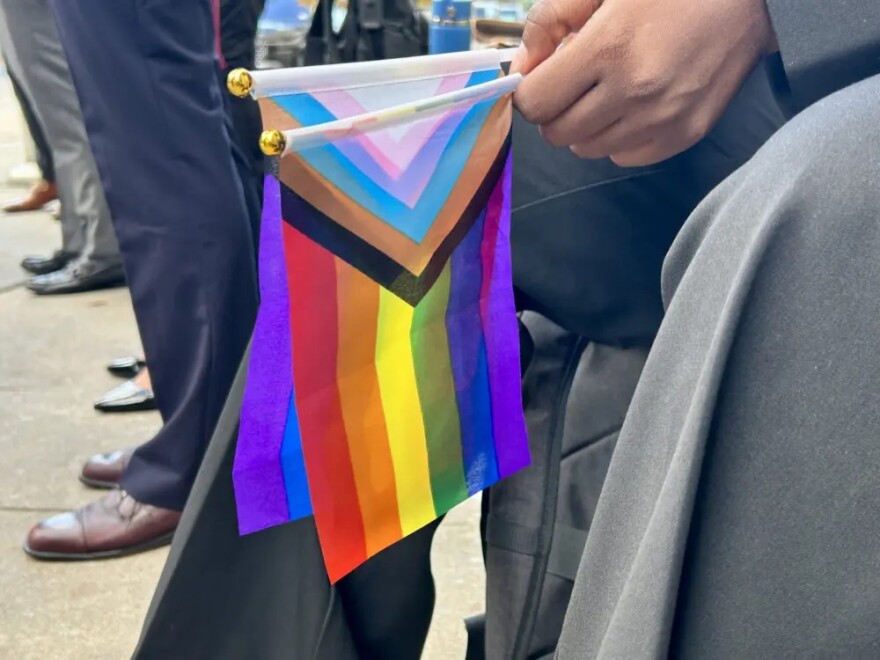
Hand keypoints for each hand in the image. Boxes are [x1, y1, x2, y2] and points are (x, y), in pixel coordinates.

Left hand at [511, 0, 778, 165]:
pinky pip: (624, 157)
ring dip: (584, 125)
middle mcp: (635, 91)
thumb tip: (520, 67)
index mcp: (610, 48)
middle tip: (573, 82)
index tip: (540, 77)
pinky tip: (631, 106)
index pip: (536, 103)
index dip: (529, 91)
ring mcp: (662, 119)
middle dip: (554, 109)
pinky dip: (617, 138)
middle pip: (557, 133)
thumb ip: (550, 20)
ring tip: (605, 90)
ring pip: (588, 149)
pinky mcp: (685, 134)